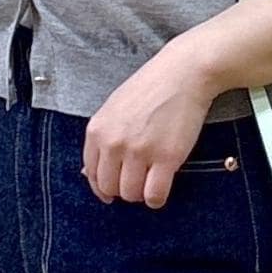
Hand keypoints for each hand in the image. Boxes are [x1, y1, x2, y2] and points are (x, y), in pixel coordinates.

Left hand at [82, 40, 219, 209]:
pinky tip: (162, 188)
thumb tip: (89, 173)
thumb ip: (102, 139)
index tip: (113, 192)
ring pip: (132, 195)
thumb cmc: (150, 88)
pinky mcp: (166, 158)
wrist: (183, 73)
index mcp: (97, 130)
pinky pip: (154, 195)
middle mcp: (114, 143)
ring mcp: (139, 151)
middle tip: (137, 182)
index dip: (103, 188)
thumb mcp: (114, 109)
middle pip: (110, 188)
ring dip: (141, 194)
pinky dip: (157, 199)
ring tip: (151, 181)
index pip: (92, 174)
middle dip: (123, 191)